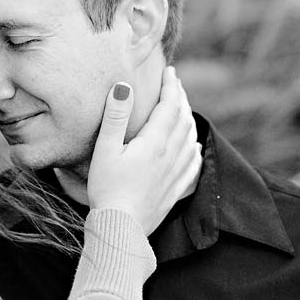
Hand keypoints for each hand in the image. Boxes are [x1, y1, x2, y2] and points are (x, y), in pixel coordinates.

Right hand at [87, 66, 202, 235]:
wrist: (121, 228)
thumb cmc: (107, 188)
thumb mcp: (105, 149)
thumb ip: (115, 116)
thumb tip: (124, 86)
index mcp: (154, 143)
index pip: (169, 106)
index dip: (171, 86)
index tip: (170, 71)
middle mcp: (171, 156)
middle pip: (183, 119)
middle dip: (180, 98)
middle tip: (175, 84)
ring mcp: (176, 174)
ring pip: (190, 139)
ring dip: (188, 119)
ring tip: (182, 109)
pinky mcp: (176, 190)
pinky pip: (194, 164)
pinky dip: (194, 148)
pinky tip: (192, 147)